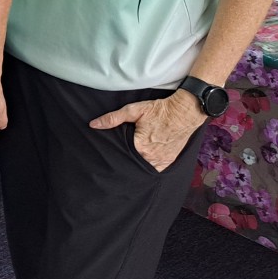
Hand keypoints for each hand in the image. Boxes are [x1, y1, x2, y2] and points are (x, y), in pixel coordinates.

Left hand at [89, 91, 205, 171]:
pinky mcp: (169, 161)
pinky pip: (155, 168)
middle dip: (126, 159)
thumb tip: (93, 125)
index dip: (116, 152)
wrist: (184, 112)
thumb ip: (112, 118)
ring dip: (138, 163)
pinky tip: (144, 159)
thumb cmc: (159, 110)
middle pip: (132, 162)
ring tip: (131, 157)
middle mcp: (151, 158)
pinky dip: (149, 164)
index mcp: (140, 147)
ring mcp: (161, 161)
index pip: (121, 155)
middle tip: (120, 154)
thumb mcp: (133, 110)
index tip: (110, 151)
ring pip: (144, 167)